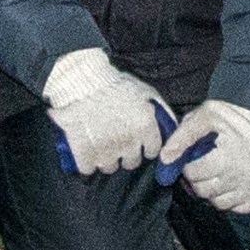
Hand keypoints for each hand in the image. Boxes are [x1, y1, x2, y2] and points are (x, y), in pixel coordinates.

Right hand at [42, 48, 168, 175]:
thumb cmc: (113, 84)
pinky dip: (86, 162)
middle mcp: (129, 142)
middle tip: (115, 140)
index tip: (135, 141)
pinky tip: (85, 150)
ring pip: (109, 167)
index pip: (152, 152)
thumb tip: (168, 126)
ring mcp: (107, 150)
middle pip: (131, 162)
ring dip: (105, 158)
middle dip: (125, 153)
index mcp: (145, 127)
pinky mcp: (85, 154)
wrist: (81, 82)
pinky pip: (88, 168)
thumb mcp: (143, 91)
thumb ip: (158, 110)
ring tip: (98, 143)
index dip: (143, 146)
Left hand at [162, 101, 249, 214]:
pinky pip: (236, 208)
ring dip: (212, 190)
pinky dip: (230, 198)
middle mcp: (240, 178)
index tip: (193, 158)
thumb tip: (166, 157)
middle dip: (197, 178)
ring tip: (216, 173)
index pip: (192, 173)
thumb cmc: (236, 117)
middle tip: (203, 165)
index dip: (188, 165)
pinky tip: (230, 182)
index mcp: (226, 159)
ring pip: (217, 203)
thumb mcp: (208, 115)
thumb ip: (183, 135)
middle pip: (202, 191)